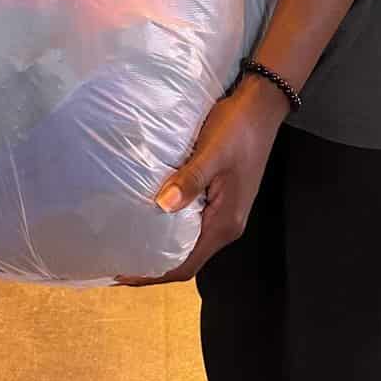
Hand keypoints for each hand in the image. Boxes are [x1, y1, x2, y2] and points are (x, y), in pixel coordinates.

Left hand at [118, 78, 285, 286]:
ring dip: (162, 247)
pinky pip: (193, 223)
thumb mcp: (212, 152)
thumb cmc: (238, 127)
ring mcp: (225, 212)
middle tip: (118, 261)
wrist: (262, 105)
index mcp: (225, 222)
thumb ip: (189, 180)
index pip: (186, 265)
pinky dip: (171, 228)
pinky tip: (152, 217)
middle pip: (187, 259)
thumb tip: (162, 206)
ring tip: (129, 242)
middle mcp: (226, 225)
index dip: (155, 274)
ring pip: (190, 242)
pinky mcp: (221, 198)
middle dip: (154, 265)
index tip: (123, 275)